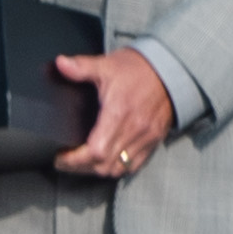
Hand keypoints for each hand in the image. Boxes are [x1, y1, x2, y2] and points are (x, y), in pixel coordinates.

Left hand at [52, 45, 178, 183]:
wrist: (172, 69)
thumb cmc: (138, 68)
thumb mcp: (107, 65)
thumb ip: (81, 67)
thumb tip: (60, 63)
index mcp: (119, 112)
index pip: (95, 151)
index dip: (74, 160)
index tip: (60, 156)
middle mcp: (134, 129)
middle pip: (103, 165)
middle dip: (80, 168)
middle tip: (65, 161)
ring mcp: (146, 137)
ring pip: (118, 169)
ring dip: (98, 170)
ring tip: (83, 164)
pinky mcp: (154, 140)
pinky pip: (134, 165)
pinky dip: (118, 167)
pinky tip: (107, 161)